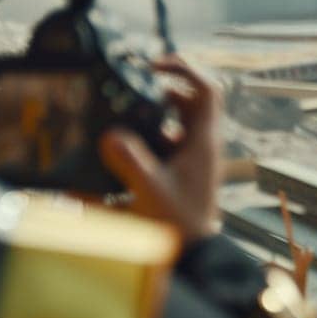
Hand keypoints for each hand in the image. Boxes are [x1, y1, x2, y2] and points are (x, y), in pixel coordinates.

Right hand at [100, 55, 222, 241]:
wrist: (195, 253)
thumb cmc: (180, 224)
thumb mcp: (150, 190)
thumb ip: (130, 162)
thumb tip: (110, 136)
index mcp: (203, 141)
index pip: (207, 89)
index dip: (185, 69)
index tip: (155, 64)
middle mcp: (202, 144)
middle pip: (190, 100)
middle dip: (163, 89)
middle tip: (135, 86)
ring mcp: (195, 157)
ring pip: (180, 120)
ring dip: (157, 112)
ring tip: (127, 111)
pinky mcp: (184, 170)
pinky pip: (171, 140)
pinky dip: (152, 134)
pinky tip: (128, 144)